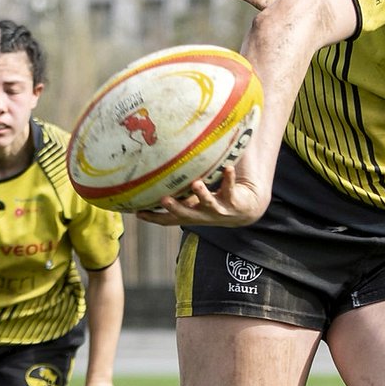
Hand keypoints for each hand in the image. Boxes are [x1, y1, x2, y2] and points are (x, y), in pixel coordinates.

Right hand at [134, 164, 265, 227]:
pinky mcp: (234, 201)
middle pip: (186, 214)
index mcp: (191, 214)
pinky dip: (229, 178)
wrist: (247, 210)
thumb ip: (180, 190)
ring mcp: (218, 209)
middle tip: (163, 199)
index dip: (154, 217)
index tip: (137, 212)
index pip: (169, 220)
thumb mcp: (196, 199)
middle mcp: (203, 214)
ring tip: (196, 184)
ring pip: (208, 203)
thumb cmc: (215, 200)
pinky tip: (228, 168)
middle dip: (175, 208)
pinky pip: (231, 188)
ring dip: (201, 194)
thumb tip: (160, 166)